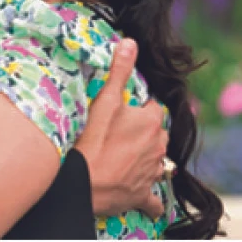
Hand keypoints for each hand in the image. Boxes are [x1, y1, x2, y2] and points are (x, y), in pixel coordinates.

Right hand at [73, 38, 168, 218]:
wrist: (83, 183)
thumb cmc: (92, 140)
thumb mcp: (104, 100)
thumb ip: (119, 71)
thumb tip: (131, 42)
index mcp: (151, 122)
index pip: (152, 108)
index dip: (139, 108)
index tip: (124, 109)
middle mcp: (158, 147)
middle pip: (156, 134)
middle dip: (144, 132)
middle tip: (121, 131)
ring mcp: (152, 172)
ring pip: (158, 163)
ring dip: (148, 160)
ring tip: (129, 157)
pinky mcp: (142, 195)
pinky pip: (154, 199)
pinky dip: (151, 198)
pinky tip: (148, 198)